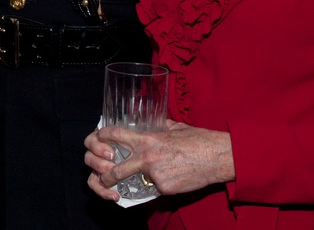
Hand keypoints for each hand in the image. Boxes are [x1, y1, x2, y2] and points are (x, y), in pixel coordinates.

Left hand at [85, 120, 233, 200]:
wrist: (216, 156)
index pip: (115, 134)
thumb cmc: (198, 139)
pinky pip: (154, 188)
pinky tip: (165, 181)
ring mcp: (154, 174)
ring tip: (118, 189)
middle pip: (114, 169)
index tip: (96, 139)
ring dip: (124, 186)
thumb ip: (158, 127)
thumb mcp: (174, 127)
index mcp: (147, 138)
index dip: (101, 136)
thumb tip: (151, 123)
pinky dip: (157, 186)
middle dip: (103, 176)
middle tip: (102, 178)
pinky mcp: (164, 188)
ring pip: (134, 181)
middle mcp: (147, 157)